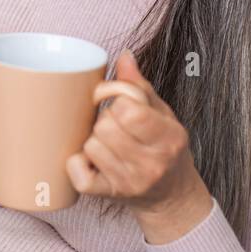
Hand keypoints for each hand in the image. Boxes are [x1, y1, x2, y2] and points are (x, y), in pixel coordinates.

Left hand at [65, 49, 212, 237]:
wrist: (172, 195)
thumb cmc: (166, 148)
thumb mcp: (163, 114)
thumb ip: (140, 86)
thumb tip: (123, 56)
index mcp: (169, 138)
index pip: (130, 110)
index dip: (118, 101)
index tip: (120, 104)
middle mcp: (152, 163)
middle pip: (105, 127)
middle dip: (105, 120)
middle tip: (115, 125)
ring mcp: (130, 182)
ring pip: (91, 146)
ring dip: (94, 140)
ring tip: (108, 142)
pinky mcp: (111, 195)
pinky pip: (80, 176)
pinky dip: (78, 164)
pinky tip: (90, 160)